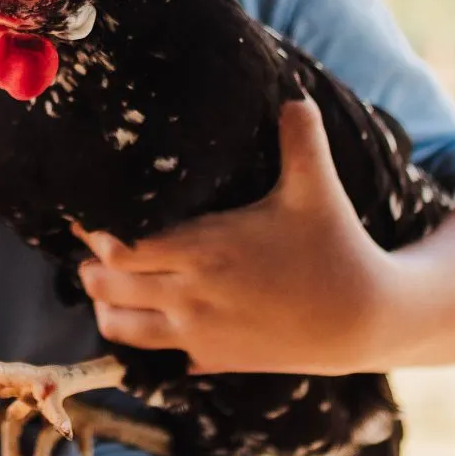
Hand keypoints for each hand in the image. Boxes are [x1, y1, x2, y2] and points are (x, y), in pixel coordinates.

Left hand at [73, 98, 392, 374]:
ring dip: (106, 306)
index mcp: (204, 250)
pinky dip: (143, 337)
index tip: (90, 213)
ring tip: (109, 285)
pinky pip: (158, 354)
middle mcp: (191, 296)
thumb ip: (301, 139)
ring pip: (119, 328)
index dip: (95, 232)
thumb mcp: (318, 189)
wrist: (365, 321)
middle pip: (103, 286)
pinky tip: (150, 316)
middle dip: (89, 267)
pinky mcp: (214, 360)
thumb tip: (294, 95)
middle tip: (93, 247)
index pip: (118, 247)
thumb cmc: (337, 248)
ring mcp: (199, 334)